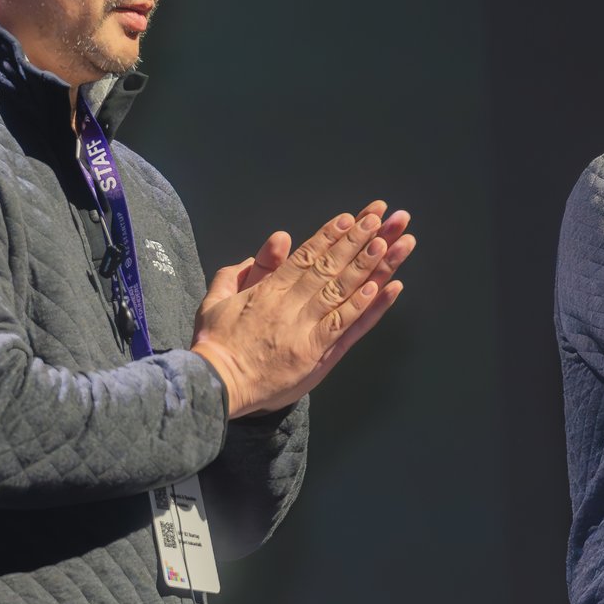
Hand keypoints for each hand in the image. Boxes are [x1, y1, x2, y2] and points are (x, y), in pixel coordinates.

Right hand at [189, 200, 416, 416]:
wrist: (217, 386)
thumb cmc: (214, 345)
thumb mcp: (215, 301)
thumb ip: (237, 272)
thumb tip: (271, 245)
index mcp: (268, 291)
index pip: (306, 257)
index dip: (330, 235)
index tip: (351, 218)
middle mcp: (290, 305)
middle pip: (330, 267)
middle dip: (357, 240)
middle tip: (380, 218)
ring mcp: (305, 330)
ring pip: (342, 291)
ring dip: (367, 266)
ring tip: (389, 242)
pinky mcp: (315, 354)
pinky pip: (344, 326)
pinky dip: (364, 308)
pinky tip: (381, 288)